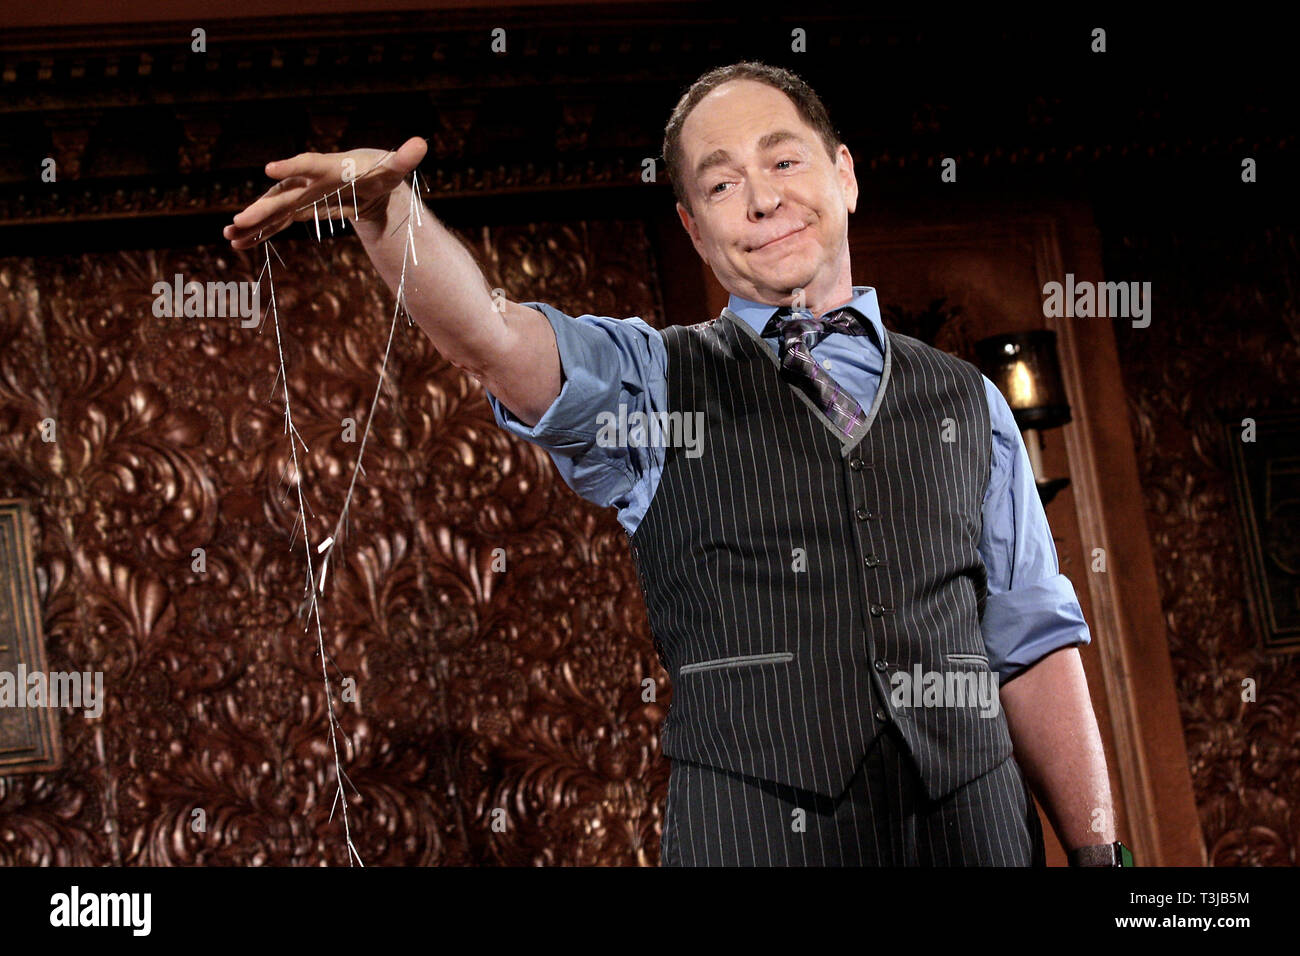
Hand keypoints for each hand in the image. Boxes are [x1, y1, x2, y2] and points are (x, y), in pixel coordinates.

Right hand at [222, 136, 427, 249]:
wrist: (365, 179)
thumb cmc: (378, 171)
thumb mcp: (392, 168)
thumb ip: (403, 159)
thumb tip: (422, 144)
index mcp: (329, 167)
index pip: (308, 164)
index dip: (291, 167)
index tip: (270, 169)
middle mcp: (308, 181)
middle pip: (282, 195)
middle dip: (260, 208)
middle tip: (238, 220)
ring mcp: (300, 196)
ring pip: (272, 210)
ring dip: (252, 223)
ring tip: (229, 236)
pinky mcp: (298, 209)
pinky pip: (276, 222)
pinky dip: (260, 233)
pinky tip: (239, 244)